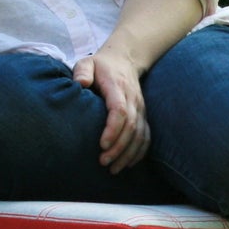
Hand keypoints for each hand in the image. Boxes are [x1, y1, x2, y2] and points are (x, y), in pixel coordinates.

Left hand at [72, 48, 150, 172]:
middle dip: (119, 148)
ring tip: (113, 169)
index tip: (102, 144)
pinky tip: (128, 164)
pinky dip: (139, 152)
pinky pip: (147, 137)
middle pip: (131, 127)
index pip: (120, 110)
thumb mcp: (87, 62)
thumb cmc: (101, 66)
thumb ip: (82, 71)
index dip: (113, 129)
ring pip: (141, 135)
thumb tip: (81, 83)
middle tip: (103, 162)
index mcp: (118, 88)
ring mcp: (141, 108)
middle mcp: (133, 99)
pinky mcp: (144, 115)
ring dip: (129, 154)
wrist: (125, 59)